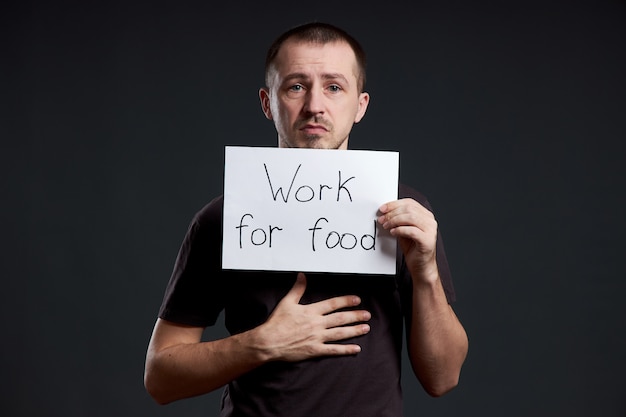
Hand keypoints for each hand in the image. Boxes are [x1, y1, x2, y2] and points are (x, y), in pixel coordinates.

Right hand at [255, 273, 370, 361]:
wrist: (268, 341)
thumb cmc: (276, 322)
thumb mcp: (287, 302)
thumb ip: (297, 289)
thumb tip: (302, 275)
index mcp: (311, 311)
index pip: (333, 304)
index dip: (346, 301)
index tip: (357, 300)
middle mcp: (317, 324)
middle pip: (340, 318)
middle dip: (356, 316)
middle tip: (367, 314)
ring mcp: (317, 337)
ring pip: (340, 333)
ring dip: (355, 330)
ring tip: (366, 328)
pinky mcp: (315, 350)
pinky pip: (333, 350)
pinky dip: (346, 350)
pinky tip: (356, 348)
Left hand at [378, 198, 438, 281]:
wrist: (421, 267)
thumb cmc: (413, 248)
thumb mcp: (404, 230)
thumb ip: (398, 220)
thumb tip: (385, 213)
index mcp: (426, 215)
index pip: (410, 203)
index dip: (394, 204)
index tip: (383, 208)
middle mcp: (430, 221)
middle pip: (409, 209)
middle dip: (392, 213)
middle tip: (382, 219)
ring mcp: (430, 230)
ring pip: (410, 218)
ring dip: (394, 221)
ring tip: (387, 226)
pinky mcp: (427, 240)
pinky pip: (411, 230)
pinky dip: (400, 230)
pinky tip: (393, 233)